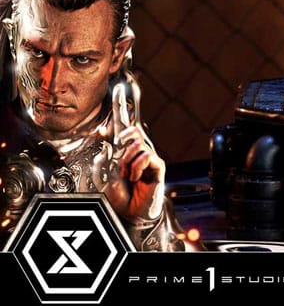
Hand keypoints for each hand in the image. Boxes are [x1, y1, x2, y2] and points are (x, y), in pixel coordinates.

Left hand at [92, 79, 164, 222]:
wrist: (130, 216)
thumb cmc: (118, 198)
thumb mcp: (107, 174)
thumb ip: (108, 153)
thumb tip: (104, 133)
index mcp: (124, 150)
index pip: (124, 123)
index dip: (121, 105)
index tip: (119, 88)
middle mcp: (137, 150)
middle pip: (132, 130)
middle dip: (123, 142)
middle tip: (121, 160)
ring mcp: (149, 157)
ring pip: (138, 143)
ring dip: (127, 160)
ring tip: (127, 175)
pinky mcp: (157, 166)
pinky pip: (147, 155)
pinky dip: (137, 167)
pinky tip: (136, 177)